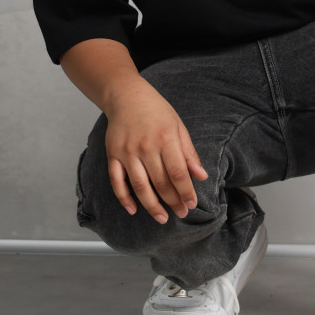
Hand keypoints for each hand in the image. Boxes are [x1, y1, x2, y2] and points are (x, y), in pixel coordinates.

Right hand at [104, 78, 207, 222]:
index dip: (186, 191)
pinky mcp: (113, 155)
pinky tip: (133, 210)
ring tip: (162, 218)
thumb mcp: (178, 126)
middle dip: (173, 201)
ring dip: (152, 206)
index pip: (178, 172)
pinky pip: (117, 181)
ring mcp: (127, 152)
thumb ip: (189, 152)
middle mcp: (146, 147)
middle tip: (181, 213)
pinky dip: (124, 198)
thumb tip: (201, 176)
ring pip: (140, 186)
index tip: (192, 204)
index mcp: (166, 139)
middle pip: (161, 182)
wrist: (126, 96)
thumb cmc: (156, 111)